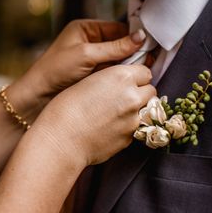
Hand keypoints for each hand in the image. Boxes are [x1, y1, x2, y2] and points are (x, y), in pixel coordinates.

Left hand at [7, 20, 145, 121]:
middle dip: (134, 53)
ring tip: (142, 73)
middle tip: (150, 62)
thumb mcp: (87, 55)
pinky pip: (113, 73)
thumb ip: (115, 47)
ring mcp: (92, 60)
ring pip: (119, 60)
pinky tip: (131, 82)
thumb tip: (142, 37)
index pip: (118, 29)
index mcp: (86, 29)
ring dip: (129, 66)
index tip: (151, 46)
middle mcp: (90, 42)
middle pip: (121, 44)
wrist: (37, 96)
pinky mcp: (93, 76)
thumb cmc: (56, 70)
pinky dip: (121, 77)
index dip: (134, 37)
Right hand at [32, 64, 155, 166]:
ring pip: (146, 111)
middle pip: (151, 90)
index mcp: (121, 77)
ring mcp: (133, 119)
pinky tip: (108, 128)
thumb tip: (121, 84)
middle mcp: (132, 96)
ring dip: (136, 111)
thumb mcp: (88, 82)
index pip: (145, 72)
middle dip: (140, 93)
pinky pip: (135, 128)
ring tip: (114, 114)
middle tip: (122, 98)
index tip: (127, 82)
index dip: (136, 77)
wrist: (60, 140)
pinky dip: (126, 127)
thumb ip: (110, 80)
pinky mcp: (130, 138)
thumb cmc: (65, 109)